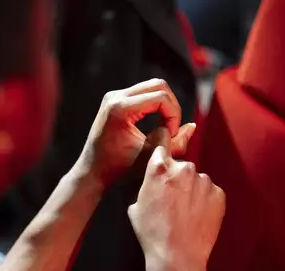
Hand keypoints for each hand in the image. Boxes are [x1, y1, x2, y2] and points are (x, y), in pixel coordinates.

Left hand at [75, 79, 196, 185]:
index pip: (160, 98)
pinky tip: (157, 125)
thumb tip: (192, 126)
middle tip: (172, 130)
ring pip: (152, 86)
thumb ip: (175, 143)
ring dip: (165, 106)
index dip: (174, 115)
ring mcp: (113, 96)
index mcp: (120, 108)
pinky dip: (156, 105)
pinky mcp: (114, 99)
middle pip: (158, 85)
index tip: (172, 135)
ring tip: (166, 129)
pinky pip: (143, 93)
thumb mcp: (150, 157)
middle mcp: (114, 97)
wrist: (92, 171)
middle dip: (172, 107)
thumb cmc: (119, 168)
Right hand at [128, 128, 224, 270]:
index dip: (161, 141)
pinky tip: (195, 217)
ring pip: (196, 180)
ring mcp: (204, 181)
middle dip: (176, 178)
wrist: (177, 256)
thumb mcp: (135, 206)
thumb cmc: (152, 233)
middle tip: (171, 200)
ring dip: (191, 190)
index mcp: (159, 168)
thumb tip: (152, 183)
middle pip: (180, 165)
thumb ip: (146, 186)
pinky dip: (204, 201)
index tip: (164, 141)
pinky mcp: (219, 194)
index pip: (162, 139)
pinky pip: (210, 192)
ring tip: (184, 213)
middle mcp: (183, 168)